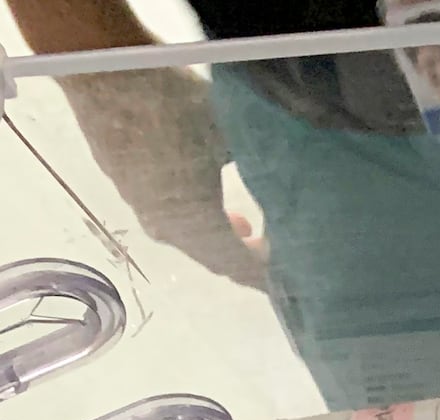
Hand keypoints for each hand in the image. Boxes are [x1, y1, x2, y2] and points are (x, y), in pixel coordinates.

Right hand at [65, 69, 268, 288]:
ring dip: (217, 234)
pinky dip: (192, 214)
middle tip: (271, 251)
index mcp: (198, 225)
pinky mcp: (124, 184)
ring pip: (188, 236)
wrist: (101, 71)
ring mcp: (141, 207)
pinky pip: (166, 214)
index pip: (241, 266)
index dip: (266, 275)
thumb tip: (273, 175)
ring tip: (241, 222)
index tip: (290, 280)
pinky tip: (200, 192)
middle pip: (215, 257)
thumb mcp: (228, 132)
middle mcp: (168, 228)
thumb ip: (255, 162)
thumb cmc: (172, 102)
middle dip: (245, 257)